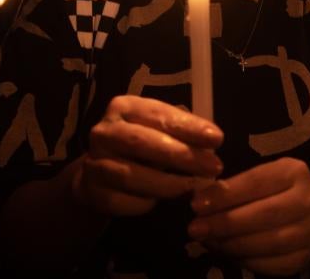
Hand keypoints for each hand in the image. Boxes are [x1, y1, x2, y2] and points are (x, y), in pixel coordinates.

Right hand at [72, 95, 222, 216]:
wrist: (99, 172)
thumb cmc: (140, 145)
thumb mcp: (158, 129)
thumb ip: (181, 130)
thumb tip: (211, 139)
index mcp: (124, 107)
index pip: (158, 114)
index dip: (188, 127)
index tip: (216, 138)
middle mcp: (105, 131)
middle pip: (142, 142)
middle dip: (182, 155)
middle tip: (214, 166)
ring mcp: (95, 162)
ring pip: (131, 175)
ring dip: (168, 183)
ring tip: (194, 186)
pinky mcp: (92, 191)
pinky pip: (122, 200)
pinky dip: (146, 202)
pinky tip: (165, 202)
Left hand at [188, 157, 309, 275]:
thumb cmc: (277, 191)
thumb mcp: (262, 177)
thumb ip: (235, 186)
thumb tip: (200, 201)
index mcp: (293, 172)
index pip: (256, 182)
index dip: (225, 195)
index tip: (197, 205)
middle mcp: (307, 201)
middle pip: (264, 214)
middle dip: (225, 223)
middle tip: (196, 229)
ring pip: (269, 242)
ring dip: (233, 244)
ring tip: (209, 241)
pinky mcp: (304, 258)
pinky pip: (273, 264)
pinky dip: (246, 260)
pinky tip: (228, 253)